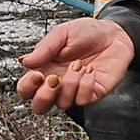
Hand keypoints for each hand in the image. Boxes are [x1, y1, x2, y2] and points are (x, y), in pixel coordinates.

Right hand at [16, 17, 134, 113]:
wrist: (114, 34)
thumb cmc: (87, 33)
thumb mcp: (62, 34)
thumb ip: (44, 48)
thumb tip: (24, 61)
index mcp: (45, 69)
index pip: (26, 89)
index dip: (27, 87)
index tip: (37, 74)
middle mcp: (58, 83)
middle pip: (39, 106)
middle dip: (43, 97)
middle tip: (52, 80)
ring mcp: (75, 91)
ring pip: (62, 103)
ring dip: (69, 84)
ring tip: (78, 65)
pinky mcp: (93, 94)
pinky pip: (83, 100)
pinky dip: (85, 85)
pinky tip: (90, 70)